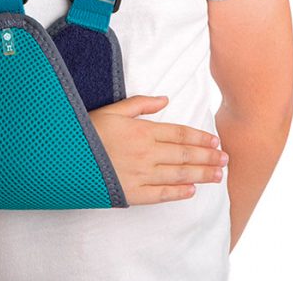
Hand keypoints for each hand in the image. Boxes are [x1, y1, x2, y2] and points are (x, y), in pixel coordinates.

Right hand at [88, 95, 228, 204]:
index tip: (215, 141)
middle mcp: (146, 153)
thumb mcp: (114, 109)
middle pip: (184, 155)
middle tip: (226, 159)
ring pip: (178, 174)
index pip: (179, 134)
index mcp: (142, 130)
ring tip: (218, 175)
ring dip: (201, 175)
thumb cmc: (89, 129)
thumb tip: (166, 99)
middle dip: (208, 157)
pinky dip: (178, 193)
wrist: (66, 156)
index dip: (200, 138)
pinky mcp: (132, 193)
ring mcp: (141, 174)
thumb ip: (141, 104)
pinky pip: (161, 194)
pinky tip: (191, 191)